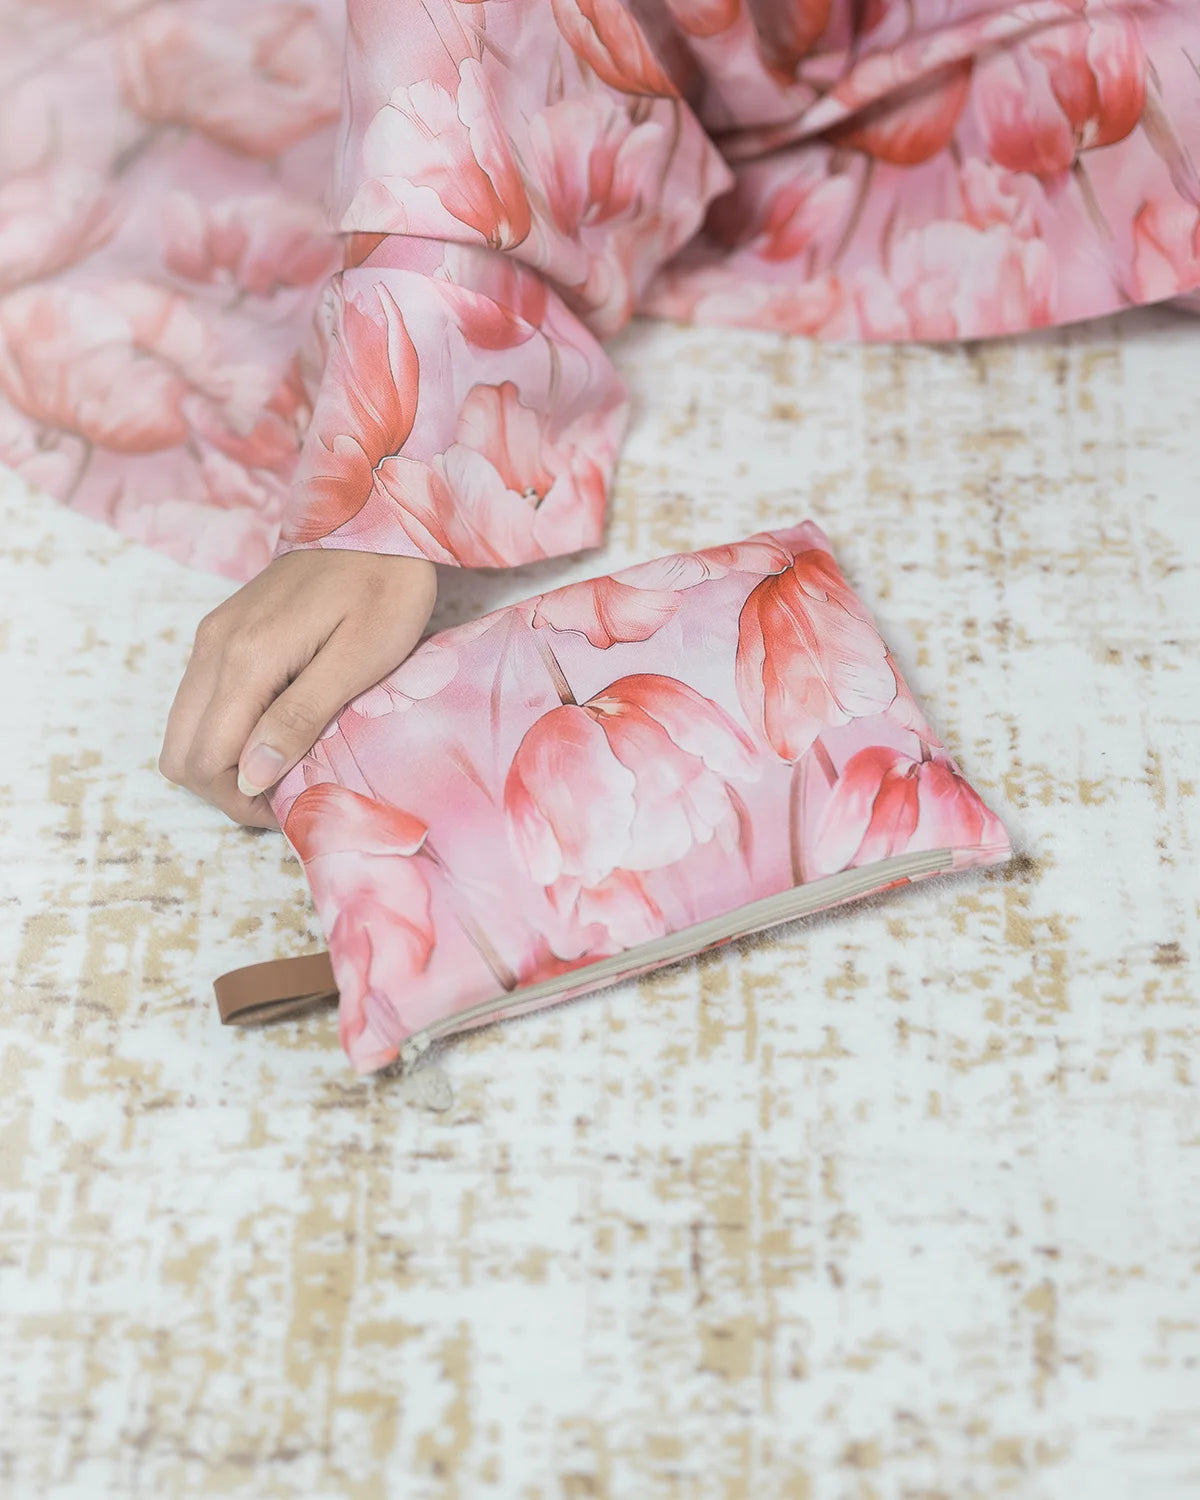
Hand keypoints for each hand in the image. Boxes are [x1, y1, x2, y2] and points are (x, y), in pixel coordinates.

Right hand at [159, 550, 436, 827]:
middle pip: (180, 752)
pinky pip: (203, 700)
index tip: (292, 805)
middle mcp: (213, 647)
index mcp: (246, 658)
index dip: (242, 801)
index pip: (205, 760)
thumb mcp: (359, 659)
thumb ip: (301, 717)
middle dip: (225, 788)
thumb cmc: (385, 591)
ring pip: (185, 728)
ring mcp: (212, 636)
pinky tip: (278, 729)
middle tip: (286, 792)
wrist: (379, 521)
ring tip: (287, 764)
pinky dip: (227, 730)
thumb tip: (250, 778)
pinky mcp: (223, 631)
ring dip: (225, 760)